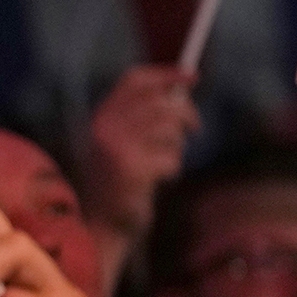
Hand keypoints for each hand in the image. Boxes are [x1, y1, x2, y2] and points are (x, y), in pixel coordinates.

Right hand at [79, 64, 198, 238]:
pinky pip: (171, 157)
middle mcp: (105, 128)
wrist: (101, 222)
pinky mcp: (132, 170)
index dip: (166, 74)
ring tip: (164, 162)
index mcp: (102, 117)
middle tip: (194, 128)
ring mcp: (117, 148)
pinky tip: (159, 179)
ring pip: (169, 128)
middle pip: (160, 101)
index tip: (193, 76)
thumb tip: (183, 86)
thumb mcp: (125, 141)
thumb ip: (144, 115)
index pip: (134, 81)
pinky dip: (172, 168)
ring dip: (176, 146)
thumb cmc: (121, 181)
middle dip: (186, 114)